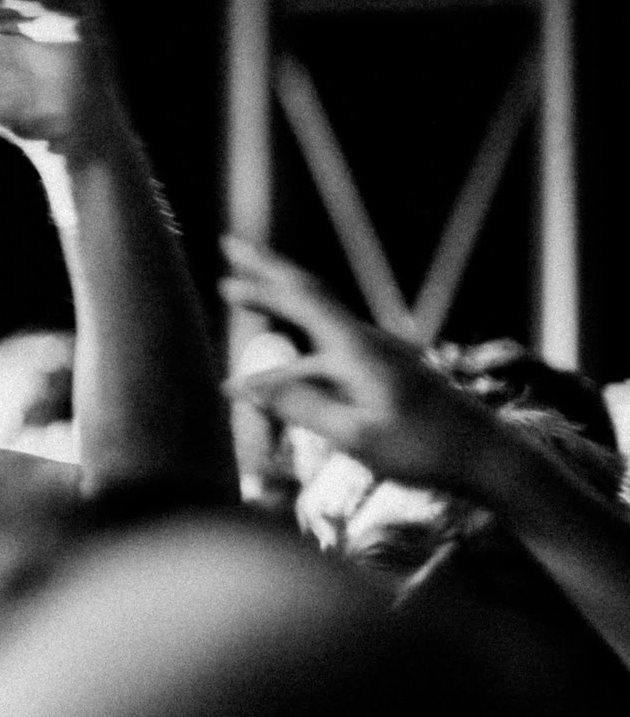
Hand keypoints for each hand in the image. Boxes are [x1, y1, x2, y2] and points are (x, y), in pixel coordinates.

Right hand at [220, 237, 499, 494]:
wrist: (488, 459)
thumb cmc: (425, 449)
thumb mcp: (355, 435)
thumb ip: (301, 406)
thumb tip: (247, 387)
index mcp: (359, 350)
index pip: (303, 298)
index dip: (262, 277)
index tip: (228, 257)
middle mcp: (368, 344)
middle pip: (310, 301)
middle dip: (266, 280)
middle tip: (229, 259)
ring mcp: (379, 359)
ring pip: (316, 344)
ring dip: (277, 350)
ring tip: (238, 386)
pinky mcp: (387, 377)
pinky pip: (330, 364)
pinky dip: (299, 371)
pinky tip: (284, 398)